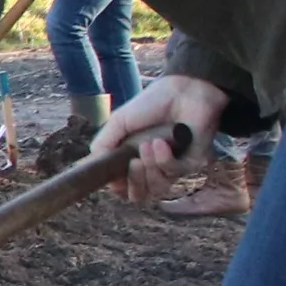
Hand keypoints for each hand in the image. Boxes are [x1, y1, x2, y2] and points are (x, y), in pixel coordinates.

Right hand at [94, 75, 227, 202]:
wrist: (182, 90)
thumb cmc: (152, 104)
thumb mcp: (119, 122)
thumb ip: (104, 143)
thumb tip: (94, 164)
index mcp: (133, 160)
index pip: (124, 188)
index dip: (118, 187)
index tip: (114, 177)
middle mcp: (152, 168)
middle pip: (140, 195)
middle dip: (134, 182)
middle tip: (132, 163)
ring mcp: (172, 167)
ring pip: (158, 188)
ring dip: (150, 168)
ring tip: (147, 145)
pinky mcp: (191, 163)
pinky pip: (175, 172)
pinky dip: (164, 159)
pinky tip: (161, 143)